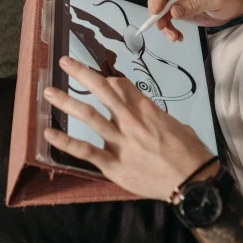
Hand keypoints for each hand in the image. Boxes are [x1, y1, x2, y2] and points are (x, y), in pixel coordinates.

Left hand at [43, 55, 213, 200]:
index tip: (95, 74)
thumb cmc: (190, 153)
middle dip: (81, 73)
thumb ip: (158, 118)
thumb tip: (152, 120)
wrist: (193, 180)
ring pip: (89, 116)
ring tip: (49, 92)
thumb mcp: (177, 125)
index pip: (120, 85)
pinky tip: (49, 134)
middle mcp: (131, 121)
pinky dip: (65, 142)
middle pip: (102, 90)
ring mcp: (120, 142)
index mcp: (147, 109)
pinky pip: (86, 151)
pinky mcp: (113, 164)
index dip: (106, 77)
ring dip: (66, 102)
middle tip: (64, 62)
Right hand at [147, 0, 242, 41]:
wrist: (232, 4)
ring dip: (162, 22)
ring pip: (158, 6)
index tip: (157, 12)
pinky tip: (176, 35)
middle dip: (157, 11)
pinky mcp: (175, 4)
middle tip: (162, 26)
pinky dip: (167, 27)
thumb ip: (195, 5)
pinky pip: (164, 15)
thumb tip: (174, 11)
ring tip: (174, 35)